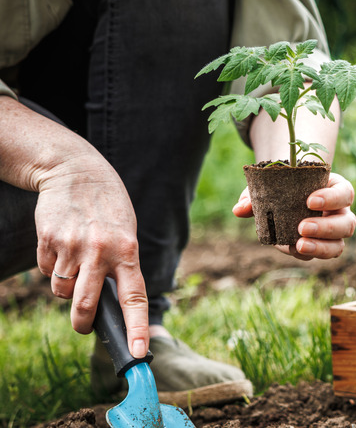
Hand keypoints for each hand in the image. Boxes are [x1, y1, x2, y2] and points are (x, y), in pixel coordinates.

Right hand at [35, 161, 149, 358]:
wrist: (76, 172)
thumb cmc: (108, 208)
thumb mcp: (126, 233)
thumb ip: (121, 266)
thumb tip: (110, 304)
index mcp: (128, 251)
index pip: (134, 298)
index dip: (137, 328)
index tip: (139, 353)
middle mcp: (100, 251)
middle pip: (86, 305)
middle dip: (82, 324)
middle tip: (84, 327)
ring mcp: (72, 247)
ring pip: (62, 291)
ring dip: (66, 288)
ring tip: (75, 264)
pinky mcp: (48, 241)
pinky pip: (46, 271)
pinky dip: (52, 268)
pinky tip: (62, 245)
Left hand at [233, 172, 355, 259]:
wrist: (285, 195)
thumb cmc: (284, 185)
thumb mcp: (270, 183)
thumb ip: (255, 194)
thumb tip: (239, 209)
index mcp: (336, 190)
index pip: (345, 193)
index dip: (332, 198)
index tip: (310, 201)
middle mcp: (340, 213)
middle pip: (346, 224)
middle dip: (326, 228)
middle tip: (302, 227)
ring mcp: (333, 233)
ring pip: (338, 245)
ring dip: (320, 247)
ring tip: (298, 245)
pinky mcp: (322, 247)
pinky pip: (320, 255)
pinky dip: (306, 254)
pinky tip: (290, 248)